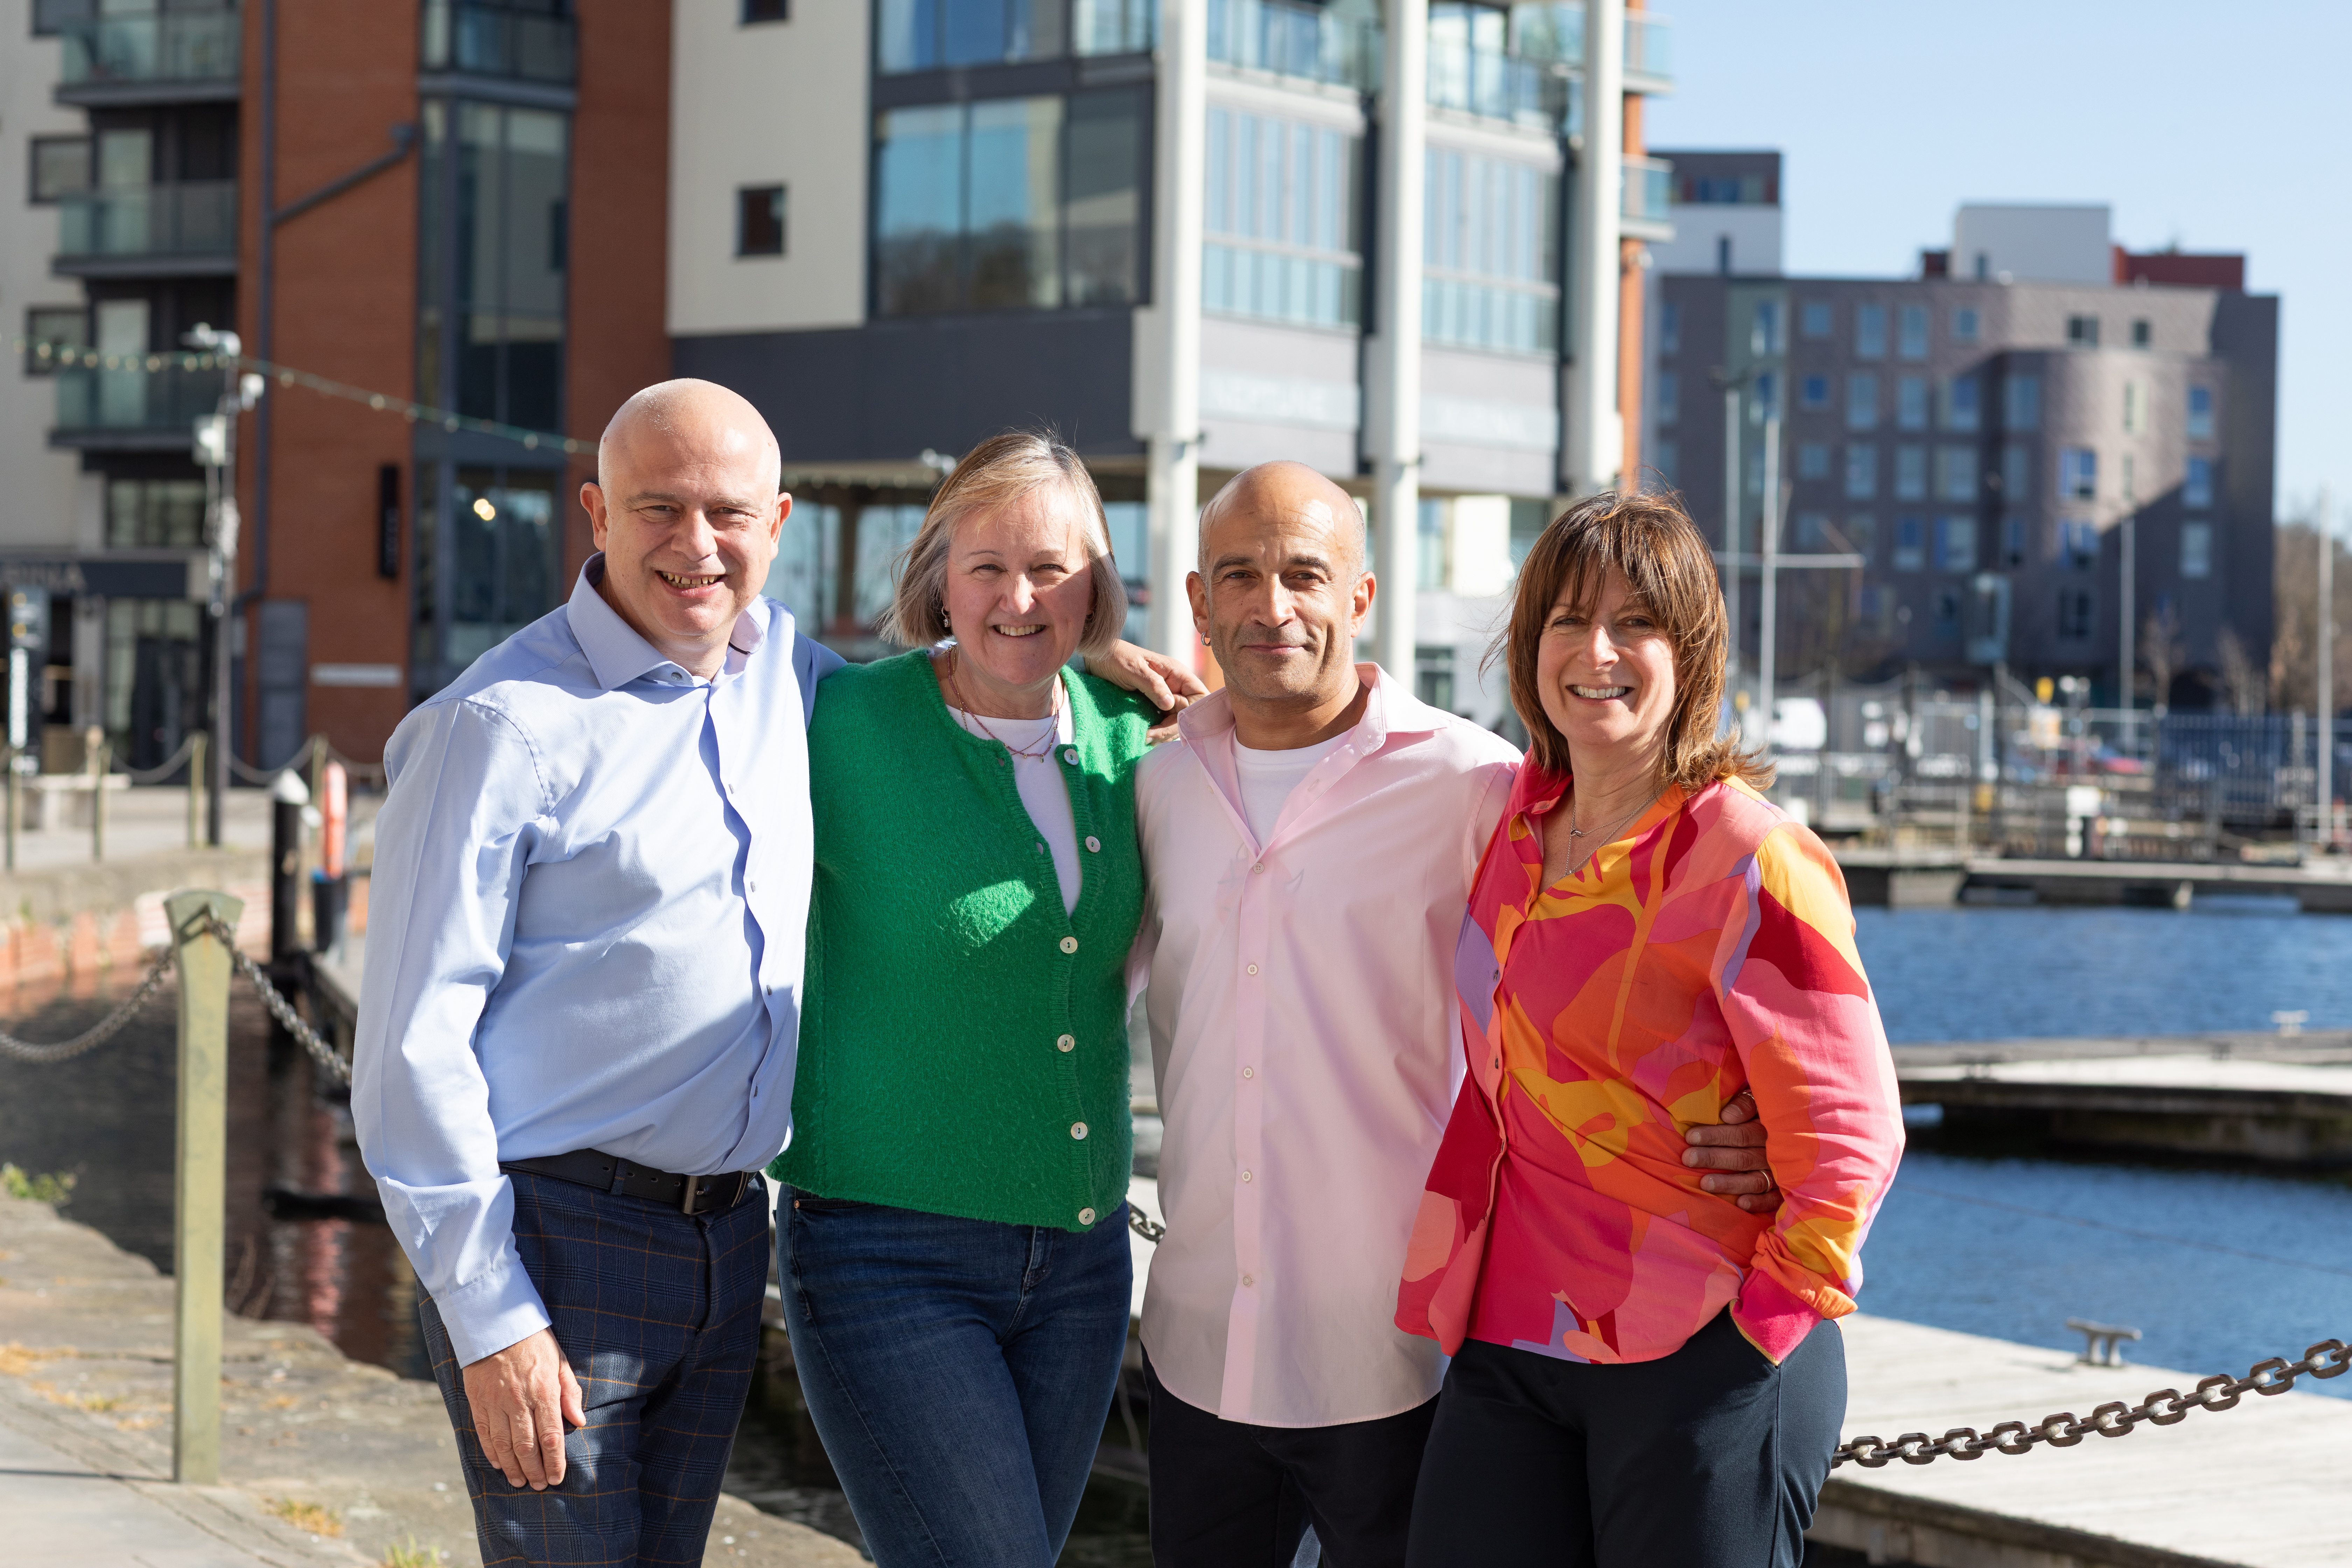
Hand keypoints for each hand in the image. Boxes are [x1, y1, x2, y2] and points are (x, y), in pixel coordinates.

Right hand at [460, 1326, 585, 1489]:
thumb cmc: (533, 1342)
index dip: (554, 1461)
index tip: (557, 1478)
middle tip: (539, 1486)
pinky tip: (499, 1464)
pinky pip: (484, 1434)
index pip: (551, 1436)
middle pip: (527, 1446)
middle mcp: (519, 1402)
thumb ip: (569, 1393)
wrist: (495, 1323)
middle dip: (535, 1470)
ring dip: (513, 1467)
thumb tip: (579, 1422)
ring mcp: (496, 1403)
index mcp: (543, 1392)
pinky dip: (492, 1453)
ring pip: (504, 1445)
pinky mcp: (478, 1402)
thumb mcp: (559, 1361)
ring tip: (520, 1481)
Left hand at [1088, 639, 1209, 735]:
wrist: (1094, 657)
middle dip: (1173, 728)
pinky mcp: (1152, 706)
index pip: (1200, 696)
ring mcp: (1164, 697)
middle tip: (1150, 735)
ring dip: (1163, 733)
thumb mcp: (1133, 669)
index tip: (1174, 723)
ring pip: (1176, 722)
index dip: (1194, 713)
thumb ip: (1152, 684)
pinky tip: (1144, 736)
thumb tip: (1169, 704)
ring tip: (1145, 737)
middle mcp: (1174, 686)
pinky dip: (1156, 732)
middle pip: (1188, 714)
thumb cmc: (1114, 657)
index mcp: (1176, 673)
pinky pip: (1162, 723)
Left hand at [1684, 1089, 1780, 1213]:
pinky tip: (1741, 1203)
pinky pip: (1775, 1199)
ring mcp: (1785, 1172)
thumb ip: (1746, 1104)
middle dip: (1714, 1158)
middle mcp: (1779, 1151)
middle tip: (1688, 1158)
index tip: (1690, 1137)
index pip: (1741, 1134)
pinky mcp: (1788, 1189)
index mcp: (1772, 1127)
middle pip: (1744, 1157)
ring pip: (1756, 1180)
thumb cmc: (1771, 1109)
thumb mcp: (1762, 1097)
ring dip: (1730, 1183)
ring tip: (1705, 1183)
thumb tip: (1727, 1116)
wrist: (1807, 1125)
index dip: (1716, 1135)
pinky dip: (1760, 1202)